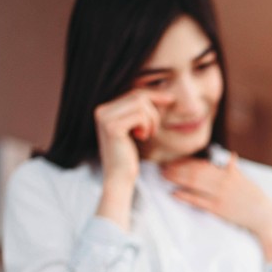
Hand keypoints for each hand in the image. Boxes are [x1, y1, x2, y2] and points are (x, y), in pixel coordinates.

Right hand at [93, 90, 173, 227]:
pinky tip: (142, 137)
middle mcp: (101, 111)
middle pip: (138, 96)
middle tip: (153, 130)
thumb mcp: (135, 129)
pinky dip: (147, 125)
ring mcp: (105, 118)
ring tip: (147, 135)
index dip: (154, 96)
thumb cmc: (129, 155)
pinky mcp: (113, 127)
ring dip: (152, 120)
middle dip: (153, 112)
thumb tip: (164, 94)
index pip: (133, 94)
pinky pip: (140, 115)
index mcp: (104, 110)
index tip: (170, 100)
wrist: (119, 178)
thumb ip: (140, 111)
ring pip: (141, 104)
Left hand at [161, 154, 271, 260]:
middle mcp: (223, 181)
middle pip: (195, 172)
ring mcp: (220, 195)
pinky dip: (185, 196)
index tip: (175, 161)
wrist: (264, 216)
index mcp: (228, 173)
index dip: (187, 162)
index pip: (203, 164)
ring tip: (165, 176)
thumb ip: (235, 169)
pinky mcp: (218, 208)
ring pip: (194, 183)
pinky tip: (174, 193)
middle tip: (164, 168)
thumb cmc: (254, 198)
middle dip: (178, 169)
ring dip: (177, 179)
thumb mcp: (245, 180)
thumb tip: (231, 157)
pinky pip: (197, 201)